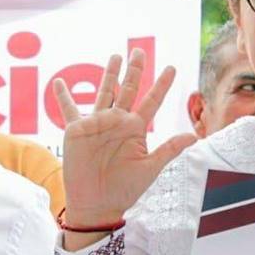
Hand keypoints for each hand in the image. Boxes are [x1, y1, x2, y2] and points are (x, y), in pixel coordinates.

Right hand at [55, 48, 196, 226]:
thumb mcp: (150, 169)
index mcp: (136, 129)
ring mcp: (97, 123)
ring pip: (104, 92)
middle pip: (128, 89)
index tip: (172, 68)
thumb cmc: (124, 189)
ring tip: (114, 56)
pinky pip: (68, 109)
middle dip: (135, 70)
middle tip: (139, 51)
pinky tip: (59, 81)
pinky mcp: (77, 130)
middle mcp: (118, 122)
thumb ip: (169, 149)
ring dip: (108, 75)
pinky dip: (63, 96)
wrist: (96, 203)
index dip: (162, 85)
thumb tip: (194, 136)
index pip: (152, 101)